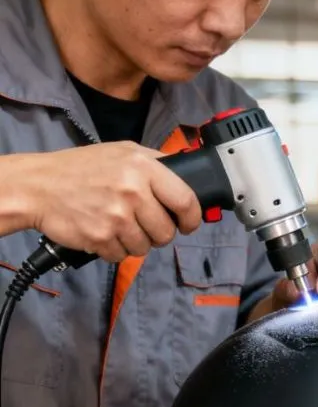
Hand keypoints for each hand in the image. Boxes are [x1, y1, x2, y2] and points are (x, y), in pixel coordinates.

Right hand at [21, 142, 200, 261]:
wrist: (36, 186)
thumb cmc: (80, 168)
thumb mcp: (123, 151)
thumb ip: (156, 162)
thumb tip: (187, 176)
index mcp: (143, 167)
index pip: (186, 201)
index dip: (192, 218)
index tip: (188, 224)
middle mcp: (133, 192)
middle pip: (166, 231)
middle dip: (158, 233)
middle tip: (144, 224)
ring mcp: (116, 216)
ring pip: (145, 247)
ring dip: (135, 242)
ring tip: (119, 225)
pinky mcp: (100, 237)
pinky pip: (122, 256)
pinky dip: (114, 249)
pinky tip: (104, 232)